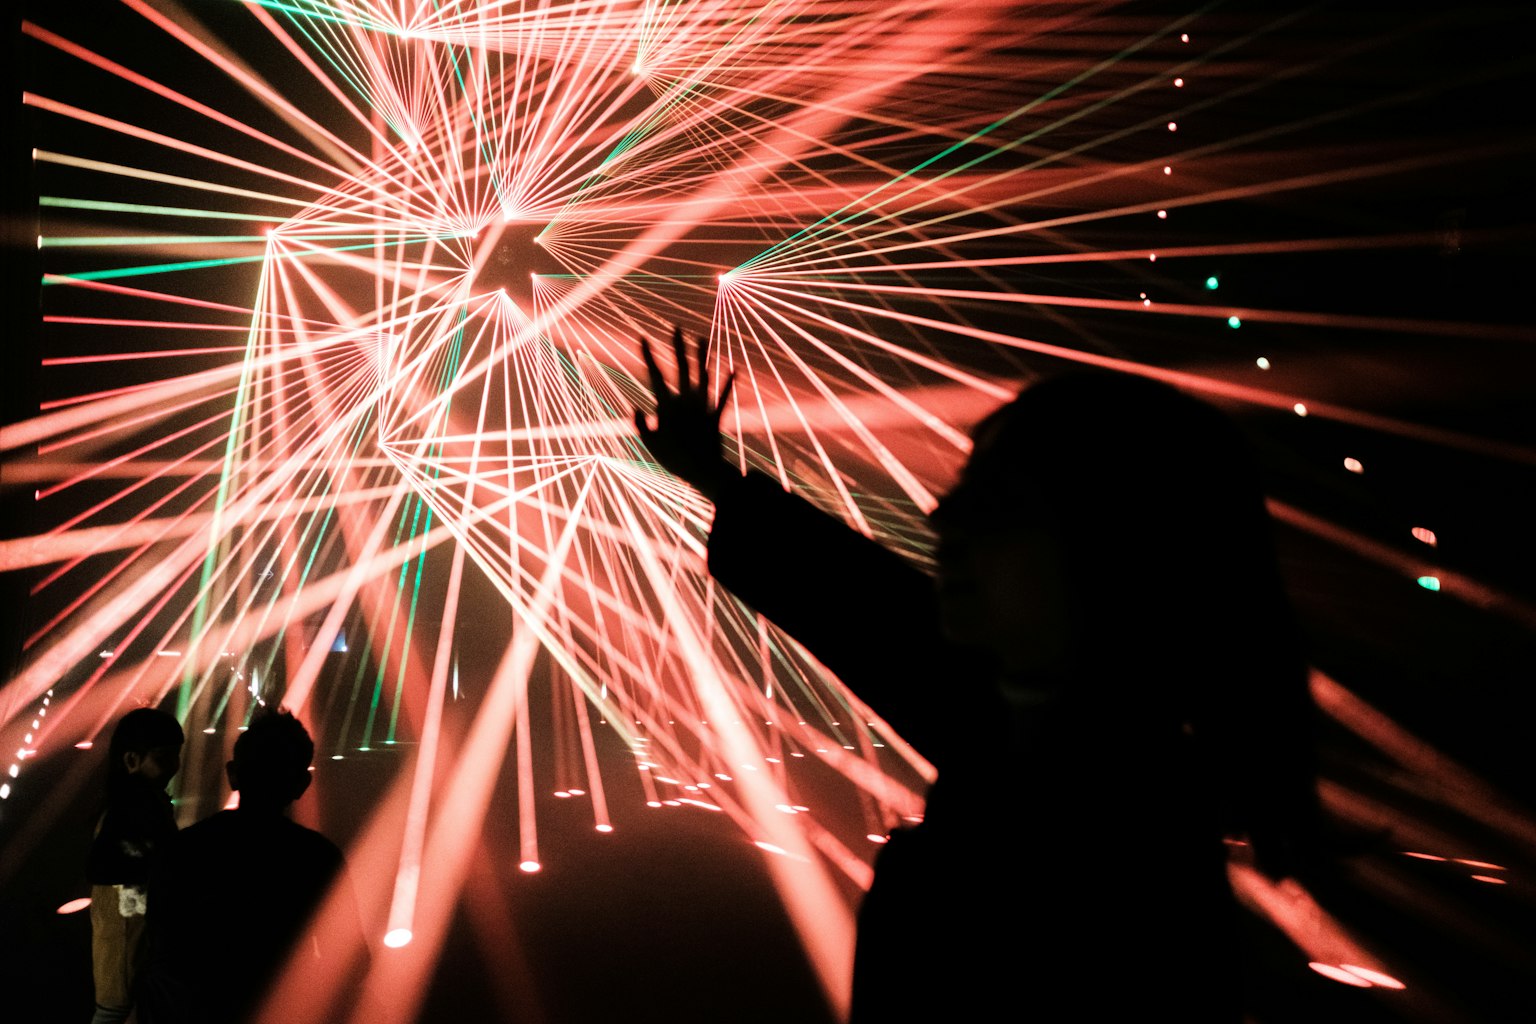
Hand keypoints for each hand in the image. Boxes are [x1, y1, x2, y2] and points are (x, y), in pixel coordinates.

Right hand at [634, 326, 736, 500]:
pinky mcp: (717, 415)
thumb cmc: (673, 460)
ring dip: (702, 355)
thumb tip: (634, 408)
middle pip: (682, 367)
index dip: (648, 355)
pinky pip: (723, 396)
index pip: (655, 374)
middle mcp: (686, 400)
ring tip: (701, 337)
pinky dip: (728, 382)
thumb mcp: (650, 444)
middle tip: (676, 327)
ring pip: (703, 374)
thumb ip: (640, 425)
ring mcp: (703, 406)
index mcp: (667, 405)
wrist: (703, 471)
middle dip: (678, 346)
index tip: (642, 337)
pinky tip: (734, 369)